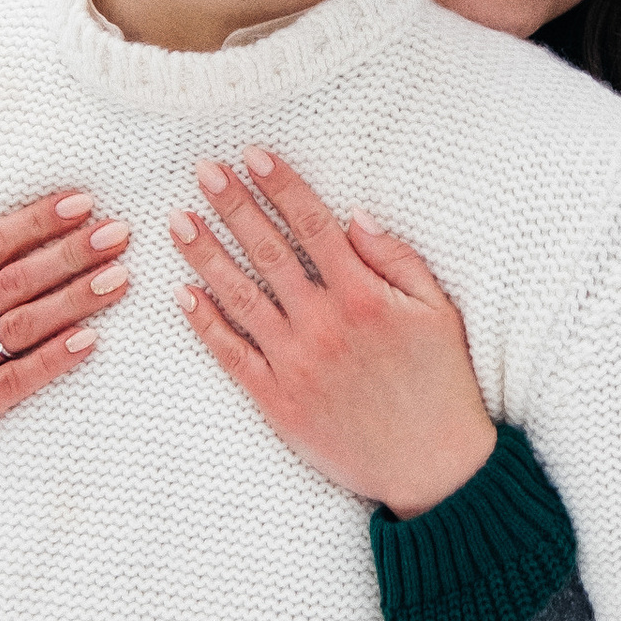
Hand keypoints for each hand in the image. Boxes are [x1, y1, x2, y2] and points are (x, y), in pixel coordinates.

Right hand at [0, 191, 130, 464]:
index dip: (37, 222)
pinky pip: (17, 380)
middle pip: (15, 281)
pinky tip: (90, 340)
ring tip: (120, 279)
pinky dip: (54, 359)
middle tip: (118, 234)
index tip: (82, 203)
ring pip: (23, 326)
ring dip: (75, 300)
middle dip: (71, 254)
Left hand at [168, 150, 495, 516]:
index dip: (281, 185)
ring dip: (206, 255)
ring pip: (239, 297)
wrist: (432, 466)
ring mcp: (295, 363)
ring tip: (179, 221)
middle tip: (203, 170)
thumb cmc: (441, 383)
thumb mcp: (437, 311)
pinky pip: (232, 355)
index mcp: (363, 296)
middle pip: (268, 250)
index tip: (253, 154)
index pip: (312, 224)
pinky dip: (205, 324)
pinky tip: (183, 294)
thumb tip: (353, 216)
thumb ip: (396, 259)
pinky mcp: (278, 401)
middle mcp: (323, 324)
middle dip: (233, 205)